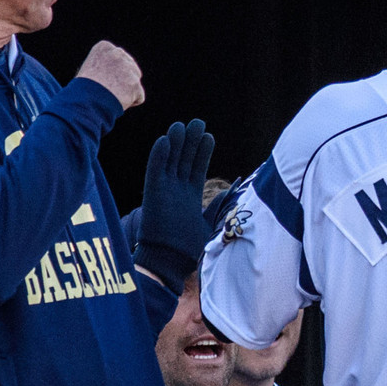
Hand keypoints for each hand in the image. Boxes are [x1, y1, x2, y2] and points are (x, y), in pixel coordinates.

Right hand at [77, 40, 144, 109]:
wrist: (86, 101)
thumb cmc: (83, 89)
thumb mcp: (90, 69)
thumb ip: (105, 65)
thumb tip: (118, 72)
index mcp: (104, 47)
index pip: (117, 58)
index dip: (111, 72)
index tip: (101, 79)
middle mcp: (118, 53)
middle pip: (129, 67)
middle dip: (123, 79)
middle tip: (109, 90)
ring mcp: (128, 68)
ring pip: (134, 82)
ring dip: (127, 90)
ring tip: (111, 96)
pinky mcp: (136, 84)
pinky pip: (139, 96)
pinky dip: (131, 101)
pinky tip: (118, 102)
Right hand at [136, 119, 214, 278]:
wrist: (170, 263)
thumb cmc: (190, 250)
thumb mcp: (211, 225)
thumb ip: (220, 206)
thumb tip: (234, 191)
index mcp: (190, 198)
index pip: (196, 168)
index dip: (202, 152)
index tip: (208, 136)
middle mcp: (176, 191)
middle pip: (184, 160)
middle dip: (191, 142)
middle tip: (198, 122)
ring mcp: (164, 191)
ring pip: (170, 161)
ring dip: (176, 143)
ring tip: (183, 125)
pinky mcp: (152, 194)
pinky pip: (155, 170)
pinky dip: (159, 155)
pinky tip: (165, 139)